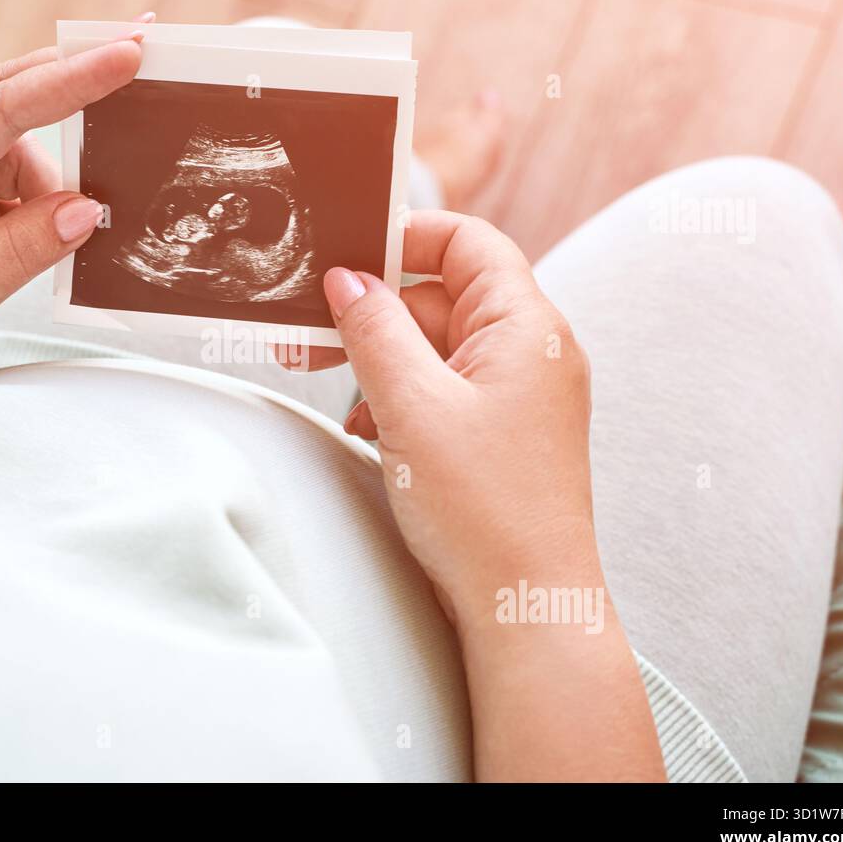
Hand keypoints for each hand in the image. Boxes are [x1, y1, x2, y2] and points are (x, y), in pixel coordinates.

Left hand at [0, 34, 143, 419]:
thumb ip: (12, 254)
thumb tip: (88, 208)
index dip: (62, 81)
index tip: (124, 56)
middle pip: (3, 95)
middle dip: (70, 72)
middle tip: (140, 49)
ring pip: (20, 144)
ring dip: (67, 159)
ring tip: (110, 186)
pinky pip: (20, 188)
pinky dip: (55, 199)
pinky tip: (77, 223)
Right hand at [320, 211, 593, 613]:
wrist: (525, 605)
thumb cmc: (488, 513)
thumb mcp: (412, 406)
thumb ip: (374, 332)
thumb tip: (349, 282)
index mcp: (526, 327)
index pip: (466, 242)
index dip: (405, 235)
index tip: (347, 251)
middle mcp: (530, 352)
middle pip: (441, 295)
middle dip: (374, 312)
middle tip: (312, 336)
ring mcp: (518, 394)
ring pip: (436, 346)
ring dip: (382, 362)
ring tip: (340, 394)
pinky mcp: (501, 432)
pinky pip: (444, 389)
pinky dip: (402, 398)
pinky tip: (372, 428)